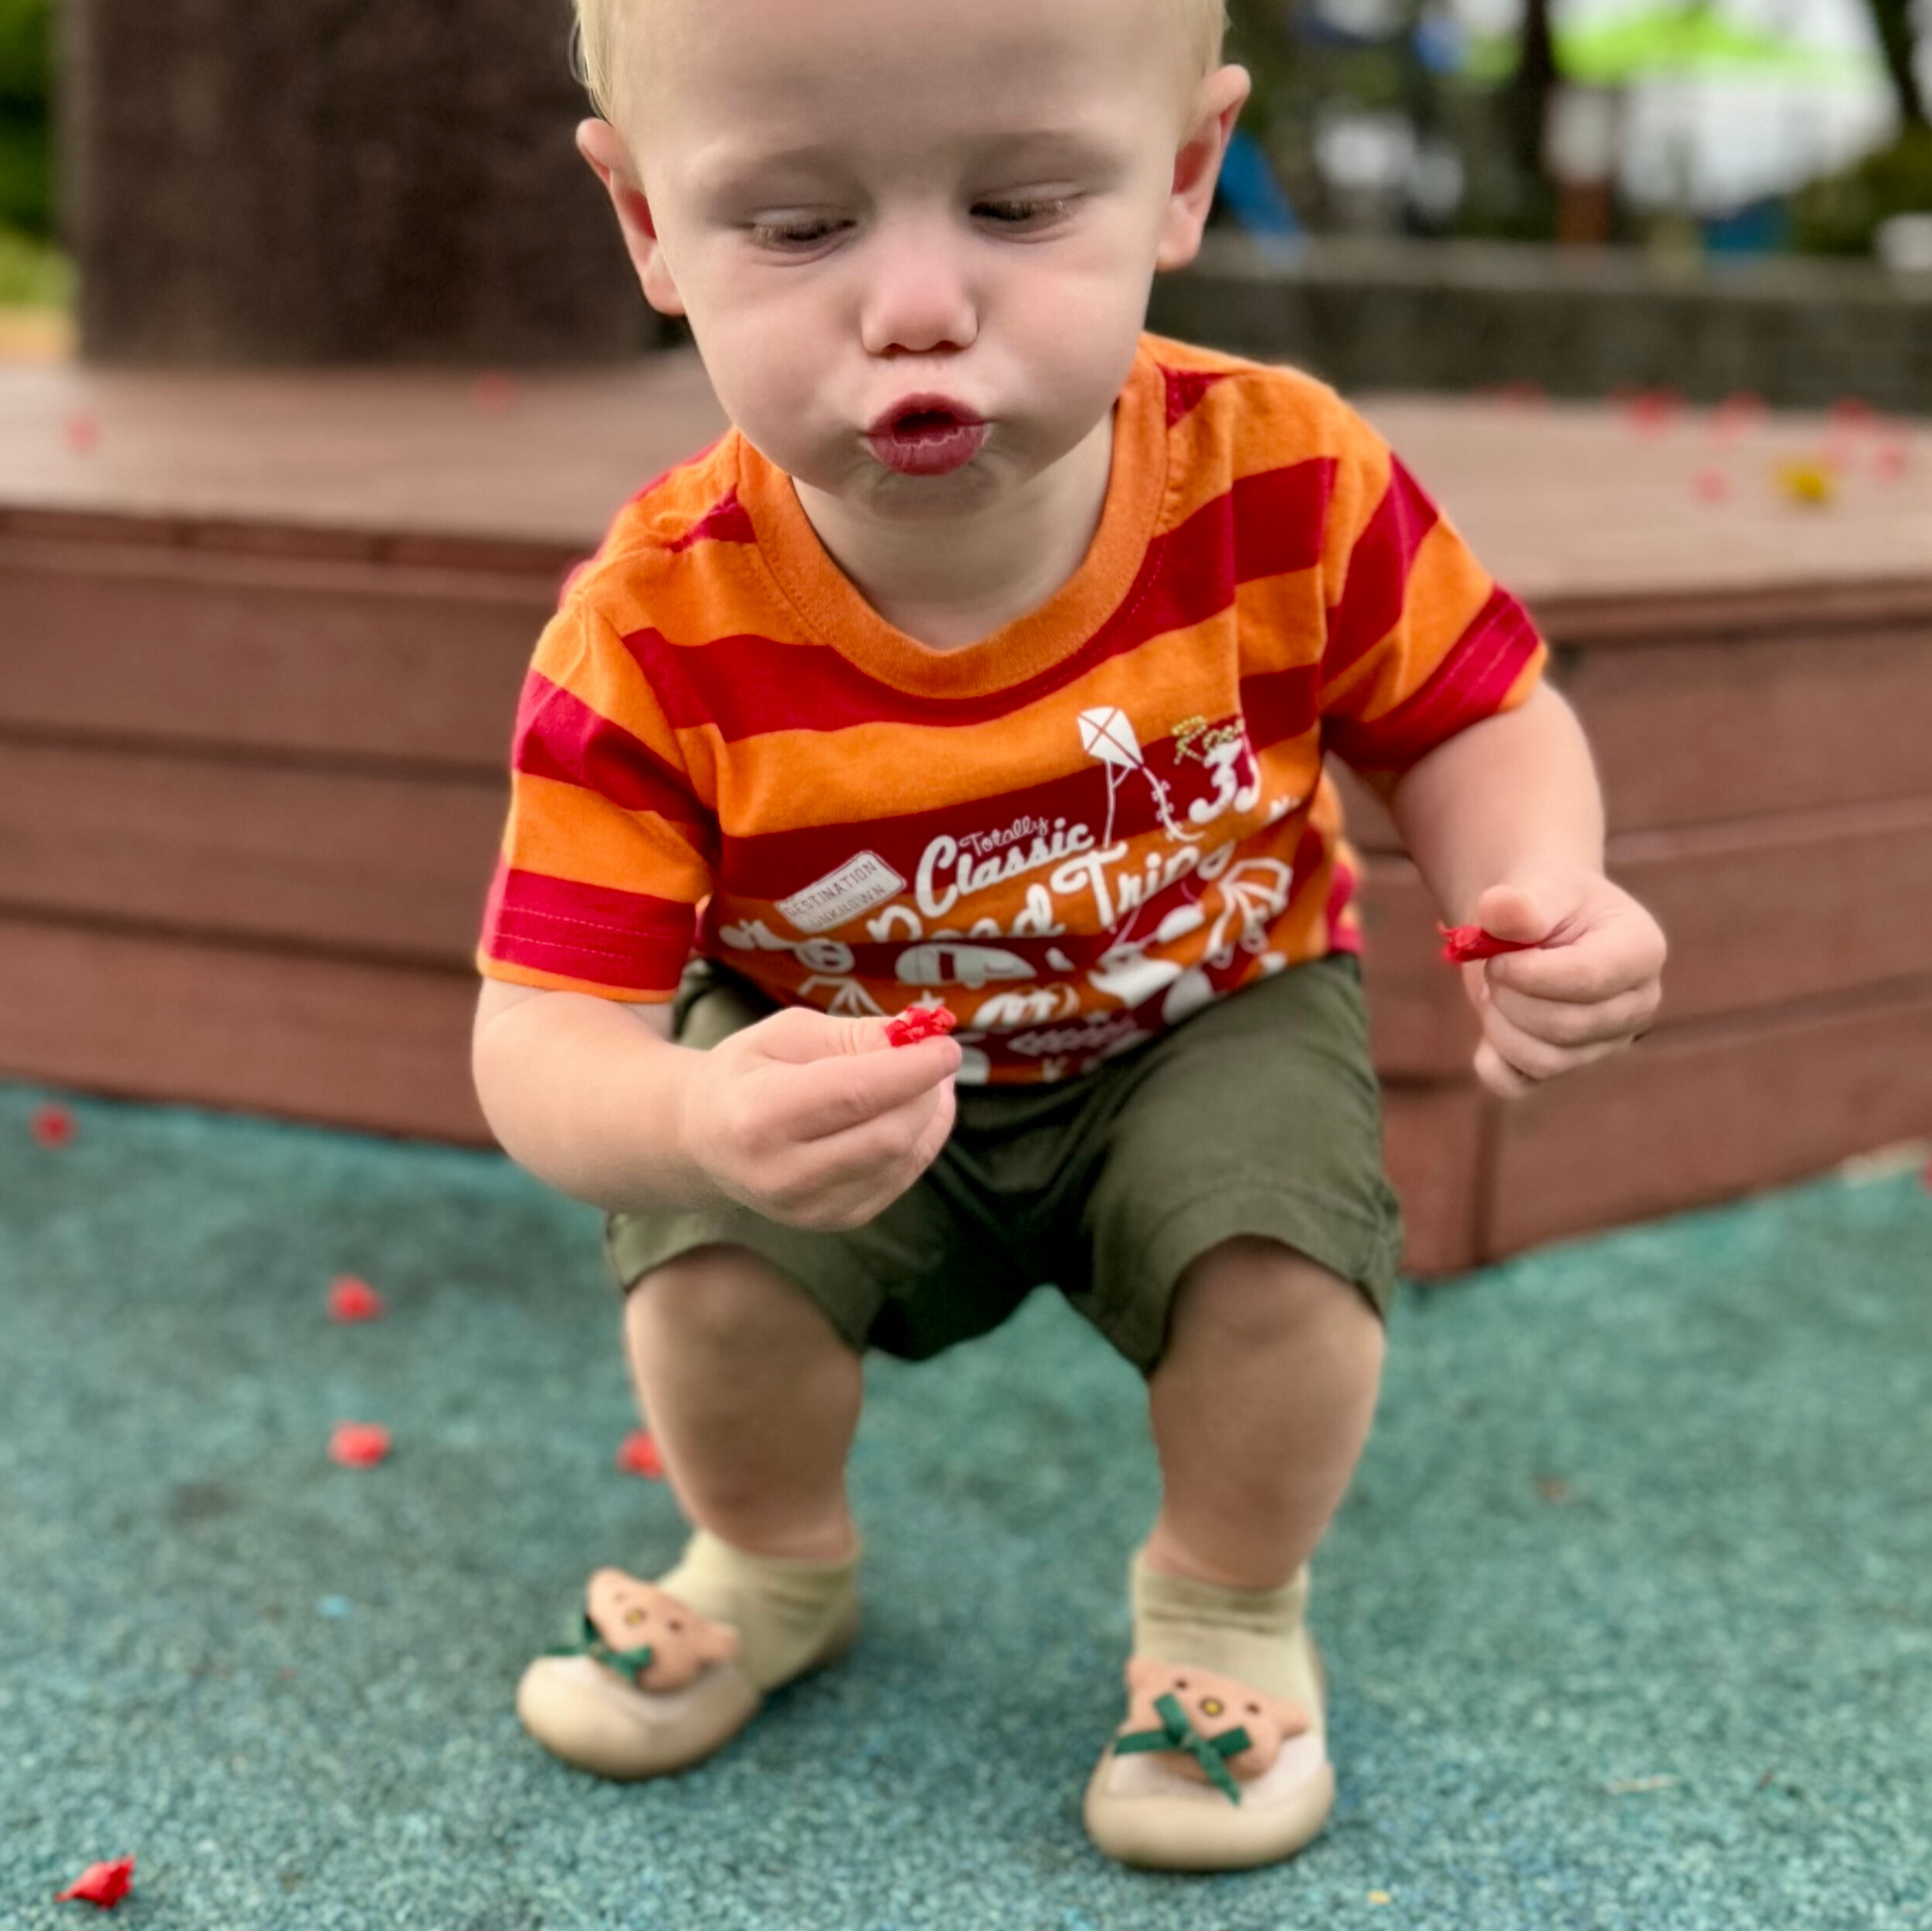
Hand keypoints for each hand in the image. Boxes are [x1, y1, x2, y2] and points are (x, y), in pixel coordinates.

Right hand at [678, 1006, 960, 1229]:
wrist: (704, 1141)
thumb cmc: (747, 1075)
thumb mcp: (786, 1033)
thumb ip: (852, 1036)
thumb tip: (915, 1040)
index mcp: (761, 1115)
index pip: (856, 1094)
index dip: (913, 1069)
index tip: (946, 1045)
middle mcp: (784, 1173)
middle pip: (889, 1135)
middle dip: (927, 1093)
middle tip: (936, 1059)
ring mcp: (811, 1207)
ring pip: (902, 1160)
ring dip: (931, 1116)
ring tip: (926, 1082)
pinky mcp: (836, 1220)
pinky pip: (900, 1178)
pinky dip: (918, 1142)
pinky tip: (909, 1114)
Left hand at [1458, 874, 1665, 1098]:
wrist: (1534, 918)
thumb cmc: (1546, 899)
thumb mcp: (1538, 887)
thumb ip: (1521, 903)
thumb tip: (1498, 909)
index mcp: (1641, 953)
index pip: (1588, 981)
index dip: (1528, 972)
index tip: (1497, 953)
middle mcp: (1634, 1006)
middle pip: (1565, 1027)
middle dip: (1510, 996)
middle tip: (1492, 966)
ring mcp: (1603, 1043)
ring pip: (1543, 1061)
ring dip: (1499, 1023)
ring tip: (1494, 988)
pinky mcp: (1564, 1064)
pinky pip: (1517, 1083)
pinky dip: (1490, 1059)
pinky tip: (1491, 1022)